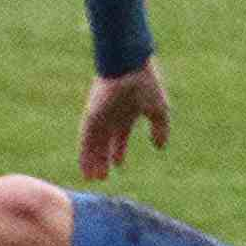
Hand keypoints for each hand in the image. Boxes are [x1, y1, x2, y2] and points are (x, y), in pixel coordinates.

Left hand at [77, 61, 171, 180]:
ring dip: (92, 161)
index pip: (120, 136)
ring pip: (93, 144)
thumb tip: (160, 147)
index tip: (119, 164)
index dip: (119, 150)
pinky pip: (85, 140)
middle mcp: (111, 117)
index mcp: (127, 113)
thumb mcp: (159, 110)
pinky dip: (85, 154)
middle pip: (104, 143)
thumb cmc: (146, 84)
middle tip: (102, 177)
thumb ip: (160, 129)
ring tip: (92, 178)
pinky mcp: (91, 117)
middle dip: (103, 159)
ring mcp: (100, 117)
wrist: (130, 67)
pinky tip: (85, 167)